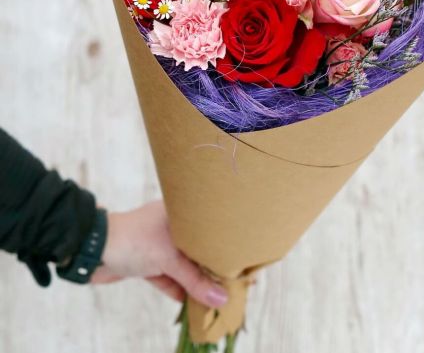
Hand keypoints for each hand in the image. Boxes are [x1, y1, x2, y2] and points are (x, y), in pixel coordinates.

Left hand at [91, 200, 227, 308]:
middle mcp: (170, 226)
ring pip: (181, 265)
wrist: (91, 250)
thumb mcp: (169, 258)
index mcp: (179, 213)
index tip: (240, 259)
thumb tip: (221, 300)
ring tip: (214, 295)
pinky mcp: (145, 263)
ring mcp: (156, 245)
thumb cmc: (134, 241)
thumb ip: (194, 280)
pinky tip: (190, 301)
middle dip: (209, 266)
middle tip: (230, 281)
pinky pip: (167, 277)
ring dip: (193, 281)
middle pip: (196, 249)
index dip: (223, 243)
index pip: (207, 228)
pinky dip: (177, 288)